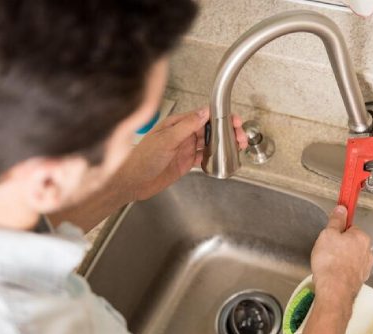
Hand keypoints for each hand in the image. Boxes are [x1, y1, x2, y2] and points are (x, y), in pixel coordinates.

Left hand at [126, 107, 247, 200]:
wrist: (133, 181)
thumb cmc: (142, 158)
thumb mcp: (166, 139)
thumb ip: (187, 126)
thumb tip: (204, 112)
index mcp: (177, 124)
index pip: (203, 116)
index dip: (220, 117)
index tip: (233, 120)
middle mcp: (182, 134)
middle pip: (210, 129)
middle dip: (227, 132)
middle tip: (240, 137)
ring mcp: (184, 149)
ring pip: (209, 144)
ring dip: (223, 145)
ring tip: (237, 147)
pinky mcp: (185, 163)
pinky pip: (203, 158)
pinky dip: (214, 158)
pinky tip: (222, 159)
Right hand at [310, 205, 372, 305]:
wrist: (334, 290)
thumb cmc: (331, 263)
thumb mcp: (328, 234)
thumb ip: (336, 221)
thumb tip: (341, 210)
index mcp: (361, 237)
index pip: (350, 228)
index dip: (338, 231)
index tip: (332, 233)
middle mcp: (367, 252)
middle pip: (351, 243)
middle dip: (339, 246)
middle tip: (326, 250)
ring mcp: (364, 267)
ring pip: (351, 257)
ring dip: (341, 259)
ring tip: (328, 263)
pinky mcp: (359, 279)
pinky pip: (349, 270)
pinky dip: (342, 270)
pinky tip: (332, 273)